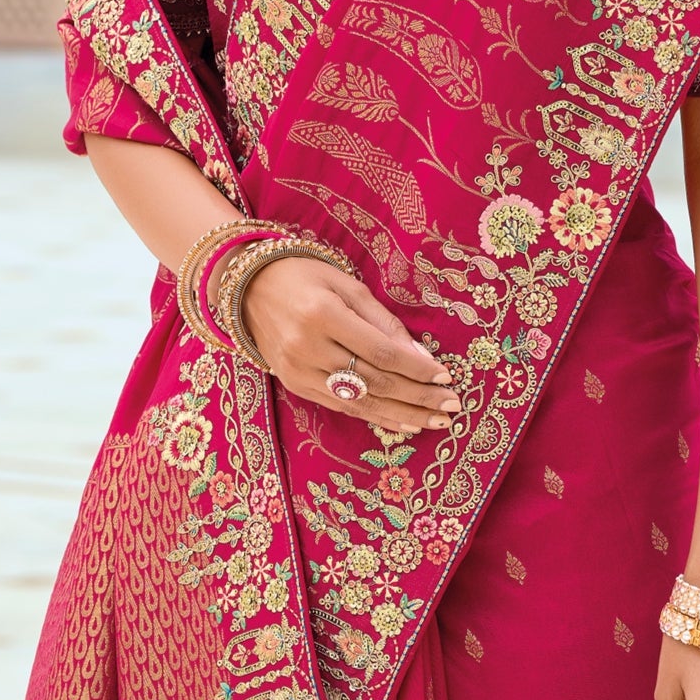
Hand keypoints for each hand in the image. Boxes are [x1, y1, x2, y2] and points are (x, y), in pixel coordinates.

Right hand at [238, 257, 460, 436]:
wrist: (248, 287)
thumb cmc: (304, 277)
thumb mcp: (346, 284)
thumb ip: (383, 321)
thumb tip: (420, 355)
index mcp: (322, 314)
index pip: (380, 352)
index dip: (416, 368)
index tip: (446, 376)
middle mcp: (307, 348)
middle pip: (373, 381)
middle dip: (417, 396)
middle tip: (452, 405)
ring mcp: (297, 371)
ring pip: (359, 402)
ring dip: (401, 414)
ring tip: (435, 421)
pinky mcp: (294, 385)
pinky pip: (341, 407)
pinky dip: (374, 416)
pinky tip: (401, 422)